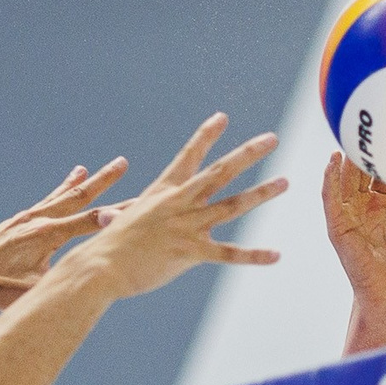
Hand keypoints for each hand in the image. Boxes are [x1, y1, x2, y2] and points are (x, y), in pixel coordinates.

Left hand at [0, 162, 129, 309]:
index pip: (92, 222)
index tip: (142, 204)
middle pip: (79, 197)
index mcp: (47, 236)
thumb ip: (60, 282)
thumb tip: (88, 284)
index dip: (119, 214)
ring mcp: (26, 219)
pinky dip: (60, 190)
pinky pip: (46, 201)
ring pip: (61, 195)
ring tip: (93, 169)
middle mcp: (39, 220)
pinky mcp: (17, 223)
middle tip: (123, 163)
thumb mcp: (31, 291)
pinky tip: (68, 181)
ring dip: (81, 182)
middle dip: (104, 182)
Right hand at [75, 114, 285, 300]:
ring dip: (261, 193)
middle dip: (248, 153)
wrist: (100, 267)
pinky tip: (276, 256)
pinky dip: (253, 256)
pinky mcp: (190, 253)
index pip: (189, 156)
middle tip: (272, 138)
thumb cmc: (109, 247)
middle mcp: (178, 203)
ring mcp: (186, 226)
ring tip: (285, 182)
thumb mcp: (126, 222)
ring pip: (231, 206)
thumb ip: (132, 216)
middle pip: (220, 172)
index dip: (206, 136)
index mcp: (164, 191)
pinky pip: (229, 254)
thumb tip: (111, 215)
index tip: (222, 117)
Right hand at [325, 151, 385, 330]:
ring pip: (343, 185)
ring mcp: (349, 222)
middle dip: (360, 153)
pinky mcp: (339, 231)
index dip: (381, 160)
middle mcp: (362, 215)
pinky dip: (330, 182)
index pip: (378, 180)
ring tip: (343, 137)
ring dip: (342, 162)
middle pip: (359, 177)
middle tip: (363, 124)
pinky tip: (331, 163)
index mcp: (381, 214)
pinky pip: (331, 203)